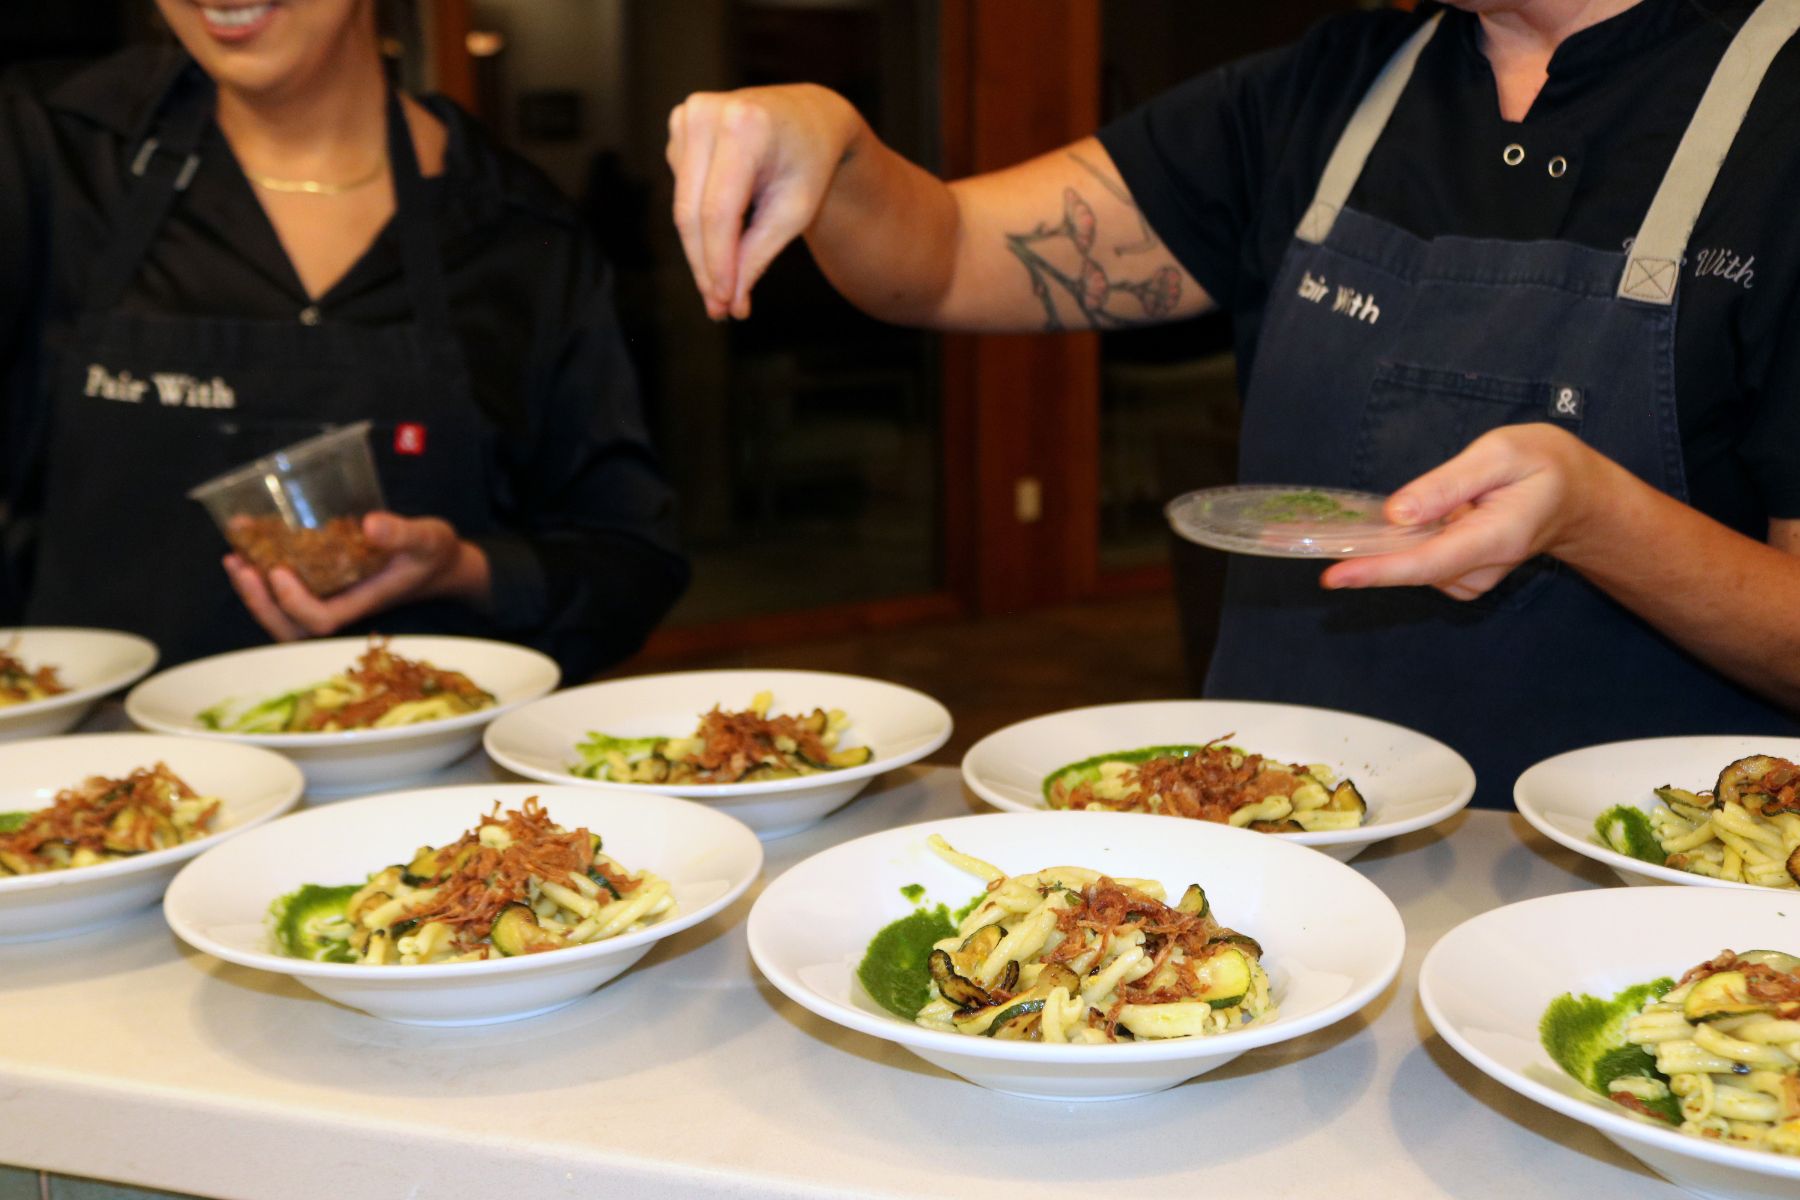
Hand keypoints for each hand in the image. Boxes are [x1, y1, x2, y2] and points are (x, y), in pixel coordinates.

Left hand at [224, 512, 491, 641]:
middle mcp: (340, 607)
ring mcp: (328, 599)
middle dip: (260, 603)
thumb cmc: (433, 553)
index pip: (321, 619)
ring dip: (252, 593)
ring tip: (234, 558)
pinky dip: (260, 577)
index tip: (278, 571)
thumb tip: (370, 523)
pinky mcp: (321, 585)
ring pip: (281, 616)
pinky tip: (246, 545)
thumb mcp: (427, 538)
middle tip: (240, 565)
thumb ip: (402, 533)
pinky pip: (284, 593)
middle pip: (290, 628)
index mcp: (362, 602)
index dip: (294, 603)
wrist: (438, 563)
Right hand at [667, 84, 862, 319]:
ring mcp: (688, 115)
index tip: (723, 302)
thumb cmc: (809, 163)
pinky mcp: (680, 124)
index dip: (717, 262)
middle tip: (718, 308)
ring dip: (700, 250)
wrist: (809, 116)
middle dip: (705, 266)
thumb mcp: (794, 212)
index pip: (719, 211)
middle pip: (692, 212)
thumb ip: (757, 255)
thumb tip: (730, 303)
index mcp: (745, 127)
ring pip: (682, 205)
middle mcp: (708, 114)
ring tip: (723, 286)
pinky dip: (700, 220)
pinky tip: (725, 228)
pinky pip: (683, 189)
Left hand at [1320, 424, 1616, 598]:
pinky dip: (1406, 545)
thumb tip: (1396, 515)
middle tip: (1319, 540)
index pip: (1426, 562)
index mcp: (1495, 537)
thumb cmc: (1542, 465)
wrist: (1577, 496)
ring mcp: (1474, 577)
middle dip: (1365, 559)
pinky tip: (1419, 521)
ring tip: (1409, 509)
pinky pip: (1421, 563)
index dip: (1377, 571)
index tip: (1334, 577)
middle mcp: (1482, 568)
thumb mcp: (1499, 455)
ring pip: (1413, 566)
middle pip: (1412, 570)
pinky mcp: (1463, 576)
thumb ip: (1446, 485)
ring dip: (1390, 546)